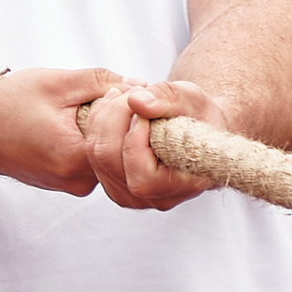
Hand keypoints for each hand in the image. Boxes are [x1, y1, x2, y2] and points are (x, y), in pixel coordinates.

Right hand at [0, 63, 125, 197]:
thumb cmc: (5, 107)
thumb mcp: (55, 82)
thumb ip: (101, 81)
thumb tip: (140, 85)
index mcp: (76, 157)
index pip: (127, 132)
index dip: (127, 105)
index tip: (116, 88)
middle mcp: (79, 180)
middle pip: (121, 145)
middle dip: (117, 116)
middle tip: (100, 94)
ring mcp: (75, 186)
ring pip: (108, 151)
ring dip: (102, 127)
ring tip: (77, 108)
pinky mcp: (69, 183)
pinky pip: (94, 158)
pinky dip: (89, 138)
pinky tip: (69, 123)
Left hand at [82, 75, 221, 212]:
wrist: (197, 128)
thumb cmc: (200, 116)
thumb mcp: (193, 100)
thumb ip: (168, 99)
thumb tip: (136, 102)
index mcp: (181, 186)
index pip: (142, 177)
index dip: (135, 140)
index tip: (145, 109)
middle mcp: (152, 198)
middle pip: (109, 161)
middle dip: (113, 118)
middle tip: (129, 92)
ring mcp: (128, 193)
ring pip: (95, 155)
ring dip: (102, 118)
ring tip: (121, 94)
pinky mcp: (112, 181)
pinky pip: (90, 153)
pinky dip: (96, 124)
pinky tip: (112, 105)